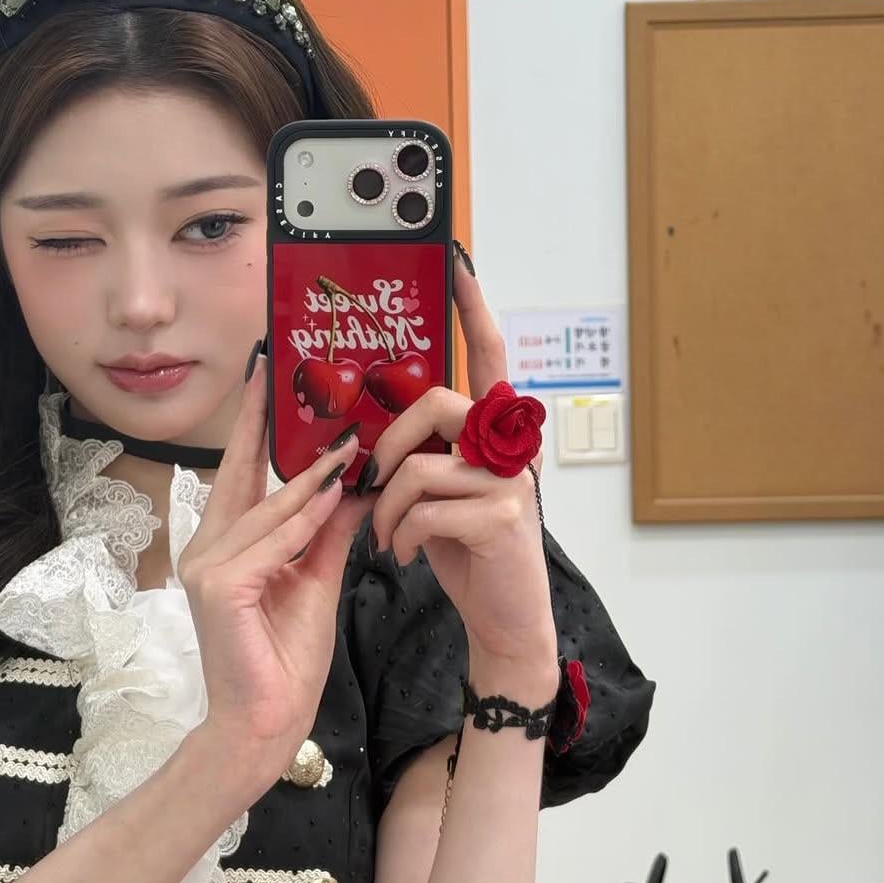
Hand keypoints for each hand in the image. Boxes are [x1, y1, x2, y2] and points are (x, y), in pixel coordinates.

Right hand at [177, 355, 369, 779]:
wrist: (266, 724)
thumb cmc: (284, 659)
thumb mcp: (315, 579)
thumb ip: (326, 531)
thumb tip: (353, 482)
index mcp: (225, 543)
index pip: (240, 471)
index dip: (251, 423)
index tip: (263, 373)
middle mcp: (206, 547)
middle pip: (239, 473)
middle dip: (260, 419)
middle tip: (280, 365)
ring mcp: (206, 567)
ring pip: (267, 509)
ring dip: (311, 480)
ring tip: (350, 445)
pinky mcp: (219, 588)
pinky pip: (272, 543)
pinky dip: (304, 523)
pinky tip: (334, 500)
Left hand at [366, 257, 558, 689]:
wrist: (505, 617)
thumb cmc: (467, 551)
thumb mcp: (441, 492)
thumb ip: (425, 453)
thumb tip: (371, 434)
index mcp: (494, 431)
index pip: (488, 356)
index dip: (474, 309)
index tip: (458, 264)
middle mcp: (510, 445)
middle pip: (436, 401)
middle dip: (389, 442)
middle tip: (373, 479)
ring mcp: (511, 480)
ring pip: (420, 464)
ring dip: (387, 506)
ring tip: (388, 535)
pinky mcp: (503, 519)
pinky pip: (426, 508)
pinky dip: (402, 535)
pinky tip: (405, 554)